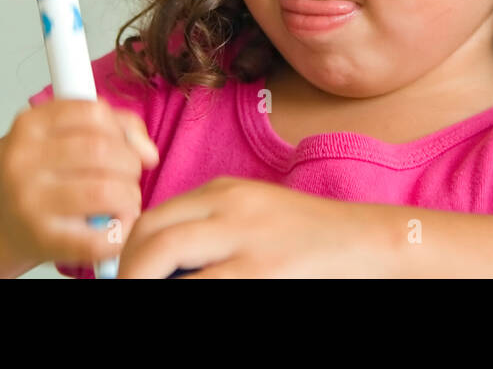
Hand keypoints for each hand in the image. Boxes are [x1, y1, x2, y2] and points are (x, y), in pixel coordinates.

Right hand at [0, 99, 159, 267]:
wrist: (3, 218)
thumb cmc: (43, 175)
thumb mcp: (67, 135)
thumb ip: (116, 126)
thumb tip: (148, 153)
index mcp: (30, 124)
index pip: (94, 113)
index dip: (120, 130)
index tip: (124, 145)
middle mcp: (23, 159)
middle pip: (103, 150)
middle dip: (130, 164)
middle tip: (127, 176)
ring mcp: (29, 200)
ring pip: (105, 191)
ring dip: (129, 196)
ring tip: (123, 200)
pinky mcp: (41, 238)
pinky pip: (98, 237)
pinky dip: (120, 230)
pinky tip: (115, 224)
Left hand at [115, 176, 384, 277]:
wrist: (370, 244)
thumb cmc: (313, 242)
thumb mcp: (254, 221)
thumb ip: (211, 233)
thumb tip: (160, 266)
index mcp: (224, 192)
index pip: (153, 218)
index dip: (128, 254)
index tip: (123, 277)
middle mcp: (229, 207)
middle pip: (149, 233)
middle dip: (127, 271)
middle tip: (122, 289)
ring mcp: (244, 239)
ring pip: (161, 255)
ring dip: (140, 281)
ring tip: (138, 297)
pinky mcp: (259, 272)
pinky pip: (199, 286)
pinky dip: (180, 293)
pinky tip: (181, 300)